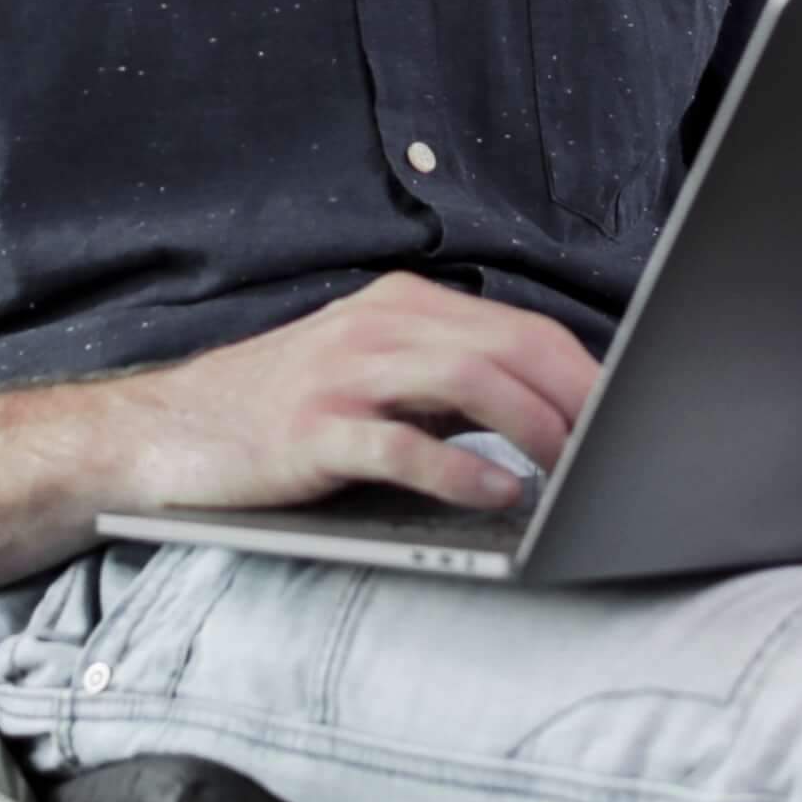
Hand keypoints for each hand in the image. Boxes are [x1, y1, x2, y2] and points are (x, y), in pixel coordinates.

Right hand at [120, 272, 602, 518]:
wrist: (170, 432)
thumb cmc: (286, 411)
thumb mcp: (375, 378)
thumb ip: (453, 387)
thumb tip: (554, 419)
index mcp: (402, 307)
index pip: (520, 329)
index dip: (585, 373)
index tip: (631, 419)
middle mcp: (378, 327)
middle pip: (509, 346)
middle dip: (577, 398)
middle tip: (619, 450)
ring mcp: (344, 375)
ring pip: (469, 382)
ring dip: (535, 428)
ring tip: (572, 471)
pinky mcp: (314, 431)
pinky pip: (403, 445)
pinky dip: (462, 469)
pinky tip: (499, 493)